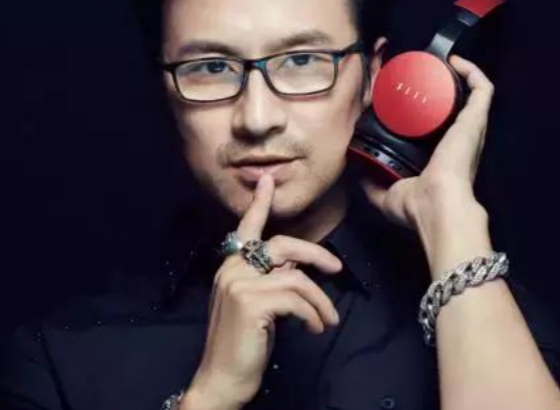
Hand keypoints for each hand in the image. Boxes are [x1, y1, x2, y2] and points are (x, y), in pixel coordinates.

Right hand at [181, 175, 343, 409]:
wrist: (222, 380)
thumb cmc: (242, 346)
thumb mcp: (256, 306)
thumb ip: (271, 281)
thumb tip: (299, 269)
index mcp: (230, 268)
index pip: (246, 228)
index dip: (259, 204)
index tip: (268, 180)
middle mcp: (231, 270)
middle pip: (284, 245)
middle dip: (316, 254)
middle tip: (337, 269)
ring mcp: (239, 284)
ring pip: (297, 278)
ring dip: (320, 302)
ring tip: (327, 321)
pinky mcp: (252, 302)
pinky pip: (298, 298)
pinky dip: (313, 314)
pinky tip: (315, 329)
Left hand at [360, 55, 493, 265]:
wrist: (437, 208)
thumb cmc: (418, 208)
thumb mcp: (385, 194)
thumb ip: (371, 183)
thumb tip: (356, 168)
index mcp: (441, 156)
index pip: (433, 122)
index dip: (420, 102)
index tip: (401, 86)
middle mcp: (457, 140)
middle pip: (449, 102)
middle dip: (433, 82)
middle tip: (410, 68)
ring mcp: (469, 128)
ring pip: (468, 92)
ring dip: (452, 72)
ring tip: (430, 61)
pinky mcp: (475, 120)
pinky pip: (482, 88)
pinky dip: (471, 71)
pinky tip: (453, 62)